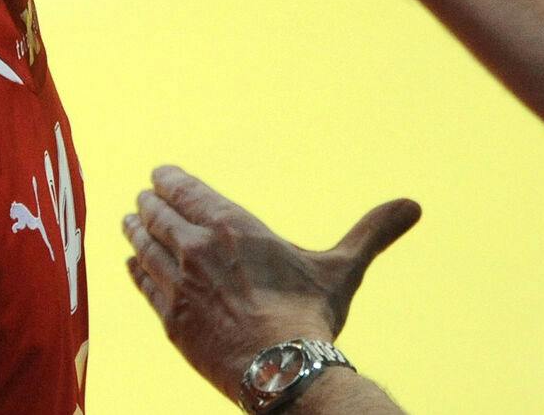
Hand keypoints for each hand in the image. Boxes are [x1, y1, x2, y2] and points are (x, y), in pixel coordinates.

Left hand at [123, 165, 420, 400]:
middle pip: (159, 215)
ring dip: (136, 231)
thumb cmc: (311, 315)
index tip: (160, 175)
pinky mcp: (170, 319)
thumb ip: (372, 232)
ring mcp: (179, 284)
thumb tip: (414, 206)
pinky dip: (135, 270)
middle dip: (150, 204)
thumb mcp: (341, 267)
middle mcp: (198, 248)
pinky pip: (143, 285)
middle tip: (143, 198)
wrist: (283, 368)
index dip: (170, 180)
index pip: (188, 191)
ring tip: (130, 221)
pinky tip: (132, 264)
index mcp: (233, 226)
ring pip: (145, 247)